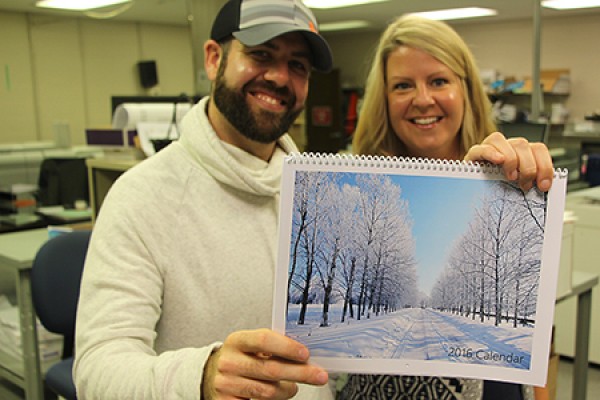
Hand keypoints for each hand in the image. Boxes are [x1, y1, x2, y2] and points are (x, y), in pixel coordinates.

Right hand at [202, 329, 327, 399]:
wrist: (212, 375)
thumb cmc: (241, 358)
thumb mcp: (251, 347)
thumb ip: (272, 348)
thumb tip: (305, 356)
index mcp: (237, 340)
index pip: (264, 339)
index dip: (287, 347)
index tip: (306, 354)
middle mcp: (229, 361)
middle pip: (270, 369)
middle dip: (299, 373)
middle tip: (319, 375)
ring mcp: (225, 383)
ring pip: (266, 390)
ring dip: (287, 390)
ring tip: (294, 387)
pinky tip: (280, 395)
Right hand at [464, 131, 553, 191]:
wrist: (471, 194)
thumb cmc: (497, 191)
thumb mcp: (517, 188)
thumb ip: (530, 184)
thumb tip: (544, 189)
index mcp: (521, 153)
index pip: (538, 149)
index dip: (545, 166)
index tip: (543, 186)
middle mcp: (507, 147)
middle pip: (522, 144)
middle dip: (528, 167)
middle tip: (525, 185)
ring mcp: (490, 148)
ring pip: (504, 141)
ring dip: (511, 160)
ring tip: (511, 177)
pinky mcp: (474, 154)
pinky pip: (482, 147)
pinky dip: (491, 153)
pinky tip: (498, 161)